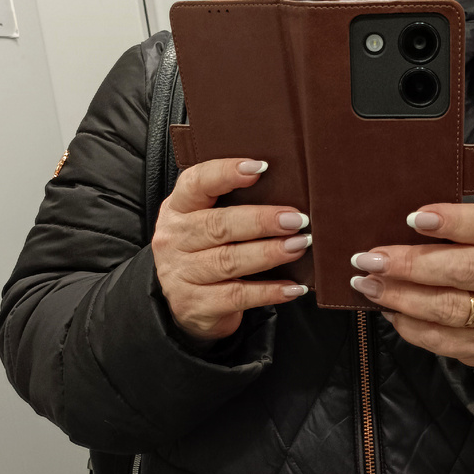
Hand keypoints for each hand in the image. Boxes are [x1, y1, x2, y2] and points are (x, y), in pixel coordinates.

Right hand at [152, 157, 309, 341]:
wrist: (185, 304)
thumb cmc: (205, 252)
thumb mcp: (205, 222)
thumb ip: (232, 204)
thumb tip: (285, 188)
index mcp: (178, 209)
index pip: (196, 183)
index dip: (226, 173)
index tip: (260, 167)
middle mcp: (174, 240)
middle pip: (219, 225)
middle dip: (261, 221)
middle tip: (295, 219)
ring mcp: (181, 275)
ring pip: (229, 261)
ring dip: (269, 253)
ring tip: (299, 246)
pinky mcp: (196, 305)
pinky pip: (237, 296)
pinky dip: (269, 291)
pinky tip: (293, 287)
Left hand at [349, 203, 473, 367]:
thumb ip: (454, 231)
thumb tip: (396, 227)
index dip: (450, 221)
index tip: (413, 218)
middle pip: (459, 270)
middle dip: (409, 265)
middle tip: (371, 260)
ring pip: (445, 308)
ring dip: (399, 297)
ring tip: (367, 284)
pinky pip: (437, 338)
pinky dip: (407, 324)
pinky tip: (387, 310)